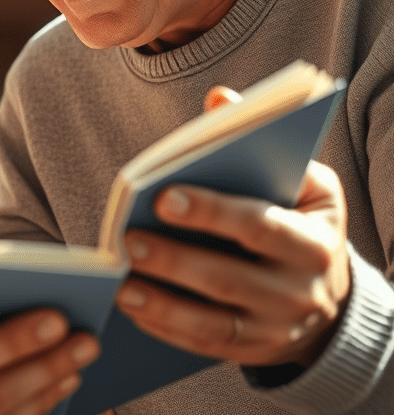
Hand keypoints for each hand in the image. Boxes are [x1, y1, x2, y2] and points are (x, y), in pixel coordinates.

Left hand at [115, 160, 350, 367]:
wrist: (329, 295)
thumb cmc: (301, 220)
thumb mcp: (303, 181)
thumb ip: (259, 141)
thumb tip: (218, 99)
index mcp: (313, 242)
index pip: (259, 225)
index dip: (211, 212)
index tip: (163, 197)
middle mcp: (300, 292)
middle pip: (229, 278)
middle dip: (175, 261)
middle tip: (128, 240)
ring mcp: (276, 328)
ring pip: (213, 323)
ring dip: (162, 305)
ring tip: (121, 285)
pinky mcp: (253, 351)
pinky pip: (204, 345)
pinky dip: (165, 329)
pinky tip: (132, 308)